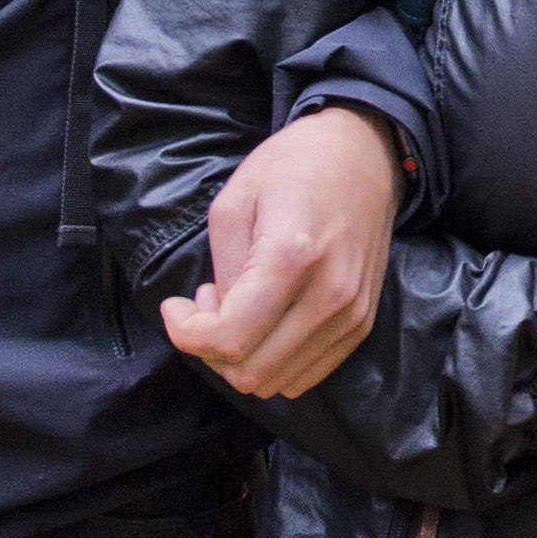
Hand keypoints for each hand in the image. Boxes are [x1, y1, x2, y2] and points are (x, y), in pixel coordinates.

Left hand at [161, 104, 400, 398]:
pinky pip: (306, 375)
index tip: (174, 307)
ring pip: (278, 383)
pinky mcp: (361, 324)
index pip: (230, 339)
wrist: (363, 154)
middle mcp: (330, 295)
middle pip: (251, 373)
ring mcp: (351, 314)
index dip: (187, 335)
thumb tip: (216, 323)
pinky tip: (267, 318)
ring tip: (237, 308)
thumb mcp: (233, 204)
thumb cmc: (292, 167)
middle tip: (203, 306)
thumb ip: (222, 273)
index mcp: (292, 257)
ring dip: (243, 358)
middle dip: (211, 350)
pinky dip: (274, 360)